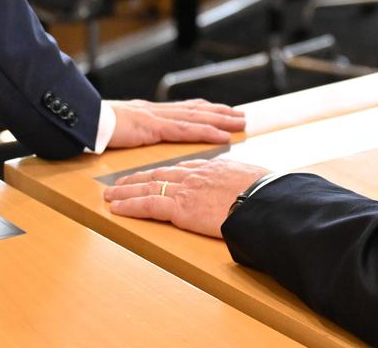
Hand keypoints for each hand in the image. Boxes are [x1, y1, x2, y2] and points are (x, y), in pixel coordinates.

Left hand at [104, 159, 268, 237]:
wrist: (265, 202)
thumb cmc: (267, 195)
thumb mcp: (254, 182)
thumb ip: (242, 182)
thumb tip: (247, 187)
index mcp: (212, 169)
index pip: (181, 168)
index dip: (163, 172)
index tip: (152, 174)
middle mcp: (195, 175)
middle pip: (159, 173)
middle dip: (137, 178)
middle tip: (120, 182)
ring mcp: (186, 190)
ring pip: (148, 186)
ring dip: (126, 191)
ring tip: (111, 194)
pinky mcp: (181, 208)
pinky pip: (149, 205)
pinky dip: (130, 206)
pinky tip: (117, 208)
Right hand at [105, 98, 246, 148]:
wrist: (84, 120)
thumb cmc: (97, 126)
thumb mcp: (121, 128)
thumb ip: (135, 131)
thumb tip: (142, 135)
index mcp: (151, 112)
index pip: (184, 108)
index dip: (205, 109)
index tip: (222, 109)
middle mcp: (158, 111)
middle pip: (196, 110)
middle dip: (220, 113)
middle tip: (241, 115)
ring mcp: (157, 117)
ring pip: (197, 117)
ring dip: (220, 120)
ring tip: (239, 122)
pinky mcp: (154, 128)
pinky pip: (186, 131)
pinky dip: (206, 133)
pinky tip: (221, 136)